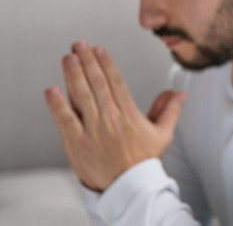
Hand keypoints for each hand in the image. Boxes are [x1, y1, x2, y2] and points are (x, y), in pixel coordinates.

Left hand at [44, 41, 186, 190]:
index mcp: (129, 115)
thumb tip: (180, 93)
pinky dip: (58, 105)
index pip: (116, 82)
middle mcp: (110, 119)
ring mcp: (92, 131)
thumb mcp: (163, 134)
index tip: (98, 49)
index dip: (106, 64)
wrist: (129, 187)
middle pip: (97, 84)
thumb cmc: (144, 160)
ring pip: (81, 97)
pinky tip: (52, 90)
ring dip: (73, 76)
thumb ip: (170, 110)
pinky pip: (65, 120)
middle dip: (87, 62)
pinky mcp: (77, 143)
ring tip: (68, 58)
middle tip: (79, 45)